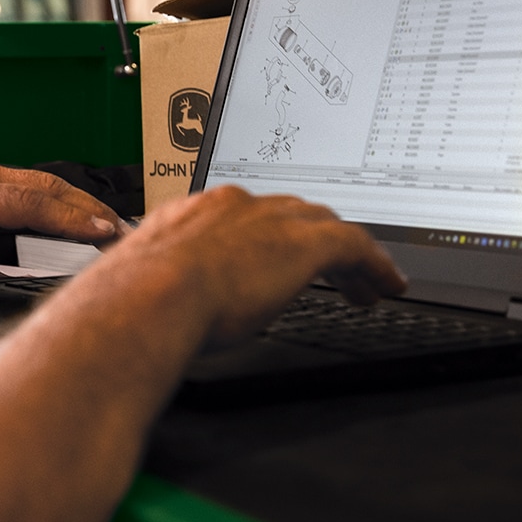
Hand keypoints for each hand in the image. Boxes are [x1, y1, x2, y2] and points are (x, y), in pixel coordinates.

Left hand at [0, 159, 128, 294]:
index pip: (27, 202)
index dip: (67, 217)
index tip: (103, 231)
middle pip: (45, 187)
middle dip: (87, 208)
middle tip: (126, 232)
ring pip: (44, 187)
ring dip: (80, 205)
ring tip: (116, 229)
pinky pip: (34, 194)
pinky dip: (64, 206)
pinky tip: (84, 222)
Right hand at [69, 185, 406, 349]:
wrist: (148, 297)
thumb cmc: (134, 303)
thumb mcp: (149, 289)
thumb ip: (164, 292)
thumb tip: (161, 315)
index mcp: (194, 213)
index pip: (245, 217)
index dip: (268, 237)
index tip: (274, 259)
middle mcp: (235, 206)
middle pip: (291, 214)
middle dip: (311, 239)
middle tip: (329, 267)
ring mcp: (271, 220)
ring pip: (325, 226)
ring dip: (347, 256)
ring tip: (364, 283)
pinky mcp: (304, 243)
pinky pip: (355, 246)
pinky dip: (374, 264)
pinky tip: (387, 286)